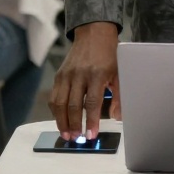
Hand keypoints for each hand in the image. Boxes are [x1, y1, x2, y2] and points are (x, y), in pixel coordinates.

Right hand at [49, 22, 119, 139]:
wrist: (94, 34)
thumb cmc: (109, 55)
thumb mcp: (119, 72)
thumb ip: (119, 96)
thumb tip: (116, 117)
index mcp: (97, 74)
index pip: (92, 103)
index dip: (91, 121)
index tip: (91, 135)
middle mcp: (79, 74)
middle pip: (73, 105)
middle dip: (74, 125)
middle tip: (76, 139)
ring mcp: (67, 74)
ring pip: (60, 103)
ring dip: (61, 121)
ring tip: (66, 134)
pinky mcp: (59, 74)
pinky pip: (54, 96)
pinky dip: (56, 111)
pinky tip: (61, 119)